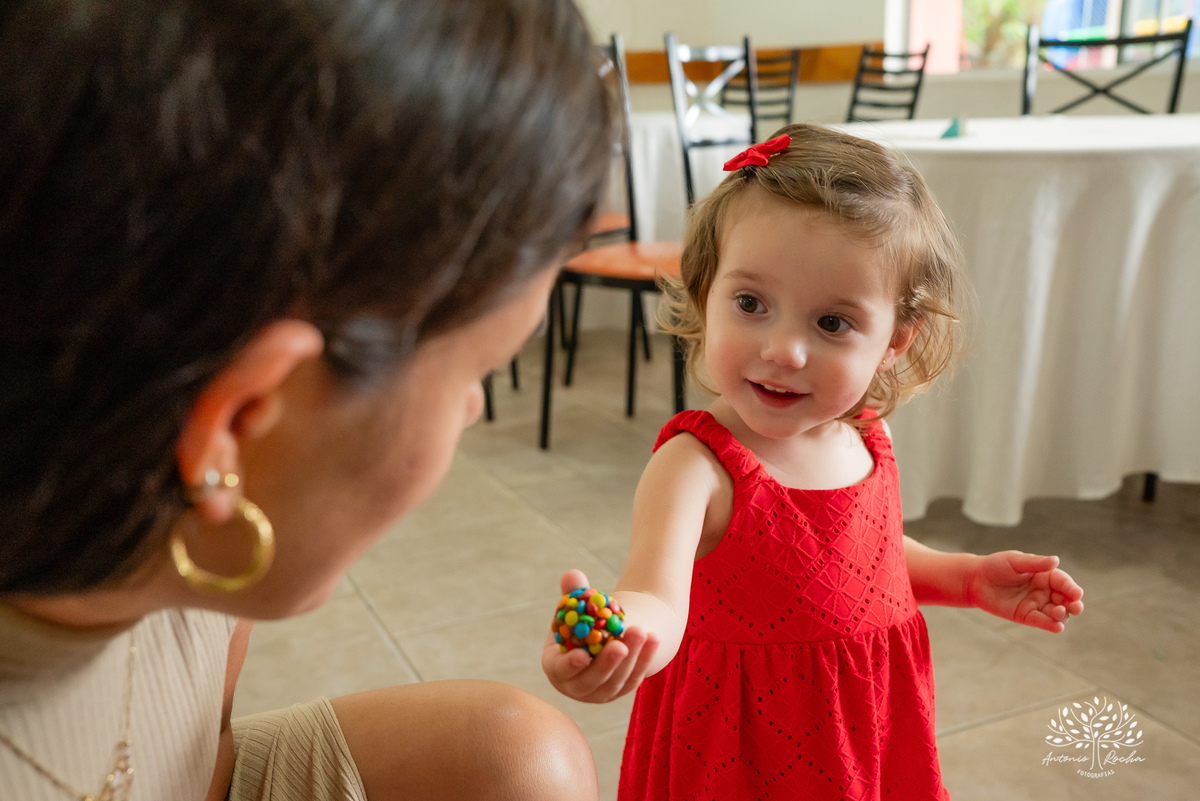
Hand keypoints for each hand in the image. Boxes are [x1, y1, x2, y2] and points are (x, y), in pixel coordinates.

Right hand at [541, 570, 659, 702]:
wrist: (607, 634)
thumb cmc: (584, 619)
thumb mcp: (577, 606)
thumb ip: (574, 591)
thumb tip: (573, 575)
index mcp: (556, 666)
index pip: (560, 670)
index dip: (570, 665)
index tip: (582, 654)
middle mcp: (577, 685)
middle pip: (591, 680)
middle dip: (606, 664)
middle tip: (619, 645)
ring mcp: (601, 692)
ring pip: (617, 679)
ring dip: (631, 657)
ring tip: (640, 631)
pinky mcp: (622, 689)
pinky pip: (635, 676)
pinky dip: (645, 658)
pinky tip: (654, 638)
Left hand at [967, 551, 1083, 632]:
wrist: (975, 580)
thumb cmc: (997, 566)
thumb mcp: (1016, 561)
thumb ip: (1035, 563)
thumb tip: (1055, 560)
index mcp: (1045, 575)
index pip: (1064, 582)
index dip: (1071, 588)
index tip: (1077, 594)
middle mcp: (1044, 591)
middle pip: (1065, 600)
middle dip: (1073, 604)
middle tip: (1076, 607)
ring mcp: (1036, 605)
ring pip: (1057, 613)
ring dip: (1063, 615)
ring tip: (1059, 613)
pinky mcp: (1026, 616)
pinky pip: (1042, 622)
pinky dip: (1052, 625)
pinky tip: (1057, 627)